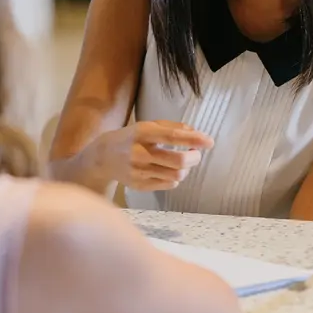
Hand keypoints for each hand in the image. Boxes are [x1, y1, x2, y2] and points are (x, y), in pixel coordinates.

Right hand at [93, 120, 213, 191]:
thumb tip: (196, 133)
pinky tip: (169, 171)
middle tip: (196, 155)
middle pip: (178, 161)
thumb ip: (172, 127)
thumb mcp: (147, 126)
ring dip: (186, 169)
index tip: (209, 142)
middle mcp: (139, 153)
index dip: (194, 140)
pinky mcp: (139, 185)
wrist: (103, 157)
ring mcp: (139, 172)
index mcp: (142, 133)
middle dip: (194, 158)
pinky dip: (175, 178)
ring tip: (183, 163)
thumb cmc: (131, 138)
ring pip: (176, 175)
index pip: (173, 137)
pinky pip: (168, 185)